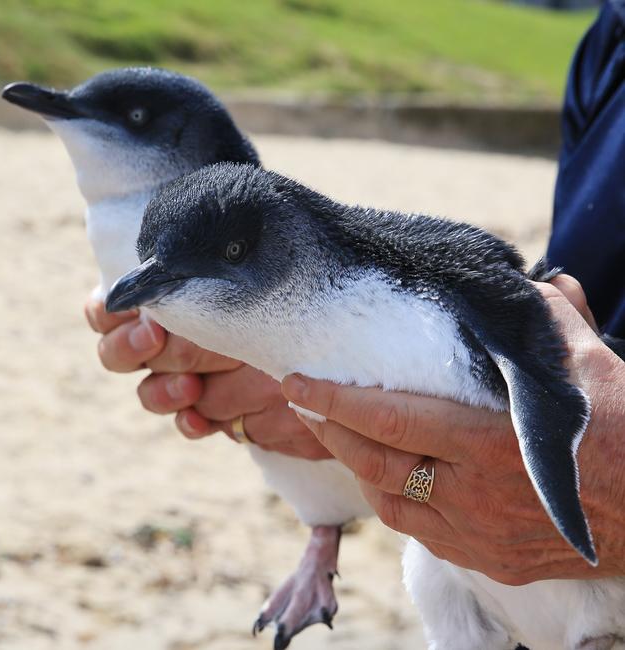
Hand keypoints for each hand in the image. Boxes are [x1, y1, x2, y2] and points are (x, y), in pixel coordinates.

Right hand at [84, 296, 330, 459]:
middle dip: (132, 348)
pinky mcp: (221, 412)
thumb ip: (208, 292)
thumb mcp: (253, 288)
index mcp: (175, 299)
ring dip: (164, 390)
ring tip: (189, 388)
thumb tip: (167, 289)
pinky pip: (191, 423)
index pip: (110, 308)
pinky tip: (200, 421)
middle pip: (119, 352)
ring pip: (152, 392)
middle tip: (156, 341)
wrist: (348, 354)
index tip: (143, 315)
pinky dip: (191, 423)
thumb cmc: (301, 300)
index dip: (110, 315)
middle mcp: (177, 340)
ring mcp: (194, 379)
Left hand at [281, 276, 624, 582]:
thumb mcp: (588, 364)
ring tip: (341, 435)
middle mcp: (474, 493)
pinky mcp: (490, 560)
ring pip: (390, 504)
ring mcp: (479, 534)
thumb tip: (525, 282)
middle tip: (304, 403)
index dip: (335, 401)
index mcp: (489, 441)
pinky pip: (421, 533)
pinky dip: (396, 501)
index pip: (389, 419)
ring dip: (359, 468)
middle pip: (376, 464)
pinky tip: (391, 478)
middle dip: (331, 432)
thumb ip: (546, 318)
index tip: (296, 383)